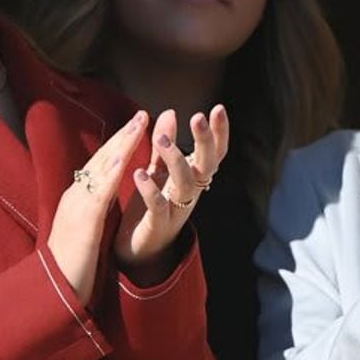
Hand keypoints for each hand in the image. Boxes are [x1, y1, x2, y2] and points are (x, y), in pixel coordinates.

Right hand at [48, 110, 148, 303]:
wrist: (53, 292)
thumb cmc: (70, 265)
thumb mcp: (84, 230)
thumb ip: (92, 211)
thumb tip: (104, 197)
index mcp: (78, 199)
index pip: (100, 165)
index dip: (118, 144)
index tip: (136, 126)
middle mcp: (76, 196)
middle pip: (102, 159)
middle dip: (123, 135)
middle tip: (142, 114)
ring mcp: (78, 206)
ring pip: (102, 167)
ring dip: (122, 144)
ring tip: (140, 124)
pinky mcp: (84, 220)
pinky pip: (101, 191)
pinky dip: (113, 171)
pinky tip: (126, 156)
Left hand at [115, 104, 228, 282]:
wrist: (140, 252)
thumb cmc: (152, 206)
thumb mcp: (160, 171)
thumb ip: (165, 144)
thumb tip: (170, 111)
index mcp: (194, 178)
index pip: (215, 153)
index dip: (219, 133)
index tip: (217, 108)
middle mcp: (192, 193)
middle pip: (207, 165)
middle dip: (204, 141)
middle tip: (198, 117)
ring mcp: (177, 210)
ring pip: (185, 183)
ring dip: (175, 160)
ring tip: (160, 139)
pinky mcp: (158, 226)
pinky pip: (159, 207)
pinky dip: (150, 191)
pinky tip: (139, 173)